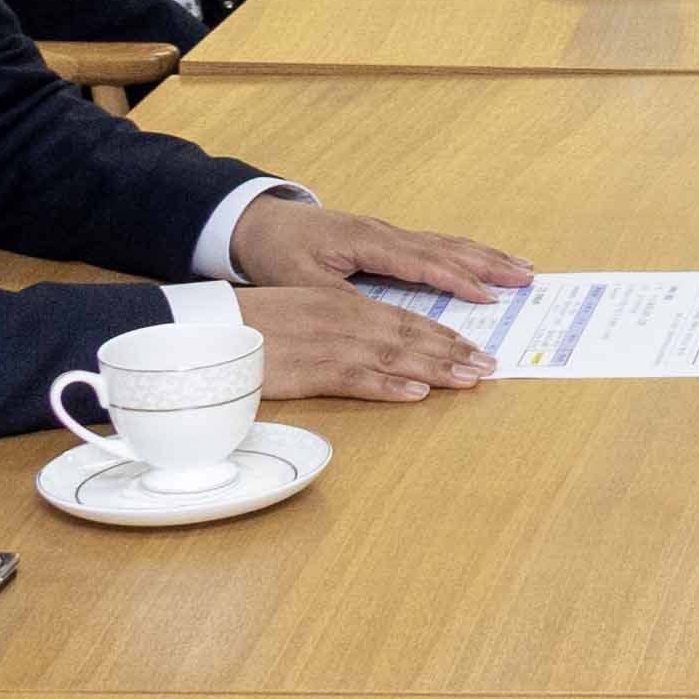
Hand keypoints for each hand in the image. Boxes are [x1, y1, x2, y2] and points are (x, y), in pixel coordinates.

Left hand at [233, 197, 530, 303]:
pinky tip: (482, 261)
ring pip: (447, 243)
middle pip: (448, 248)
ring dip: (485, 257)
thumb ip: (343, 299)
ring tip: (521, 268)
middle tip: (527, 278)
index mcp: (369, 243)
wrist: (259, 222)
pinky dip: (465, 254)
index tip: (489, 296)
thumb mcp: (302, 283)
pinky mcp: (388, 238)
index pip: (424, 263)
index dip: (458, 280)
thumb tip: (382, 321)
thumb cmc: (278, 253)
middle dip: (489, 264)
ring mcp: (390, 233)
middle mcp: (387, 234)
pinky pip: (436, 245)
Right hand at [236, 280, 498, 404]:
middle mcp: (344, 319)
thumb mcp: (302, 315)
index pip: (403, 318)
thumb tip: (368, 345)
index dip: (441, 334)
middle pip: (410, 335)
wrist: (208, 328)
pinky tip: (417, 393)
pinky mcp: (311, 369)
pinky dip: (390, 387)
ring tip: (471, 378)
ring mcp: (330, 343)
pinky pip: (358, 379)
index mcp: (342, 304)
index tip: (471, 345)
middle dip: (454, 351)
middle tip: (490, 365)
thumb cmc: (251, 326)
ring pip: (395, 356)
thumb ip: (337, 326)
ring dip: (437, 369)